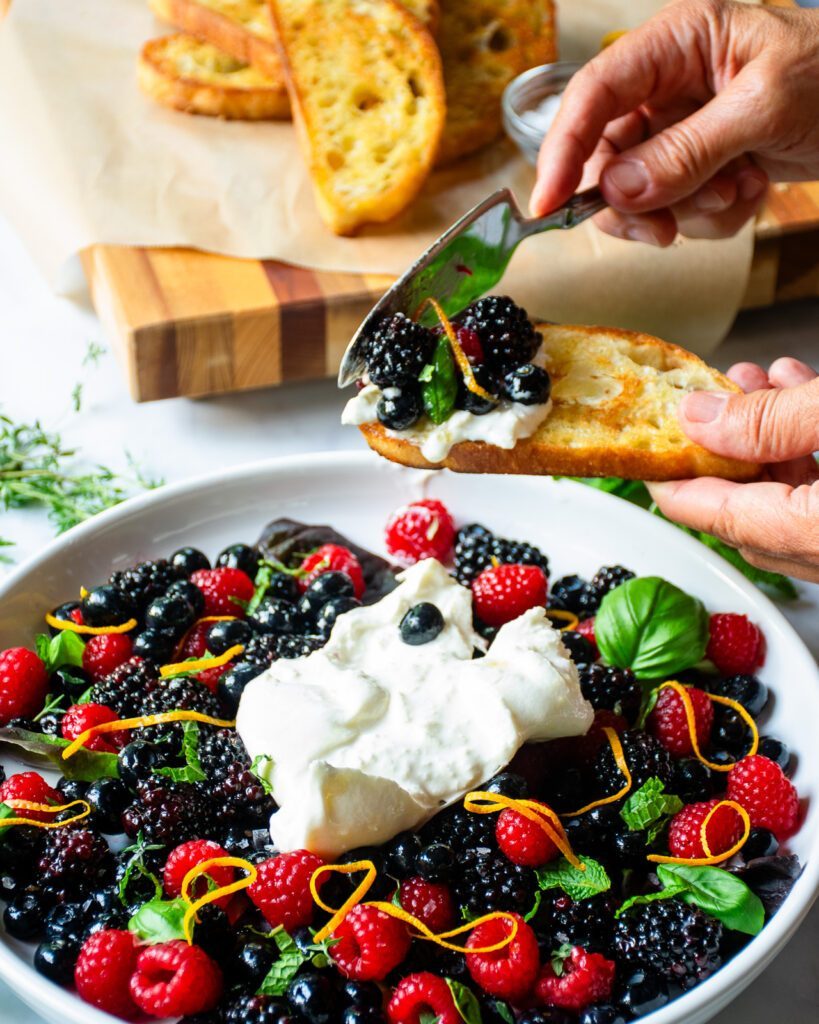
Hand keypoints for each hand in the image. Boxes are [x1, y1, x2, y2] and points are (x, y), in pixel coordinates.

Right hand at [530, 0, 818, 245]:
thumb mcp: (764, 107)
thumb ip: (687, 151)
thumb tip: (618, 191)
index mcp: (676, 41)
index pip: (594, 94)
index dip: (563, 150)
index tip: (548, 204)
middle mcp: (669, 84)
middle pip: (607, 156)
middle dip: (638, 200)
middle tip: (662, 230)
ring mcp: (682, 127)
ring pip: (642, 192)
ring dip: (688, 208)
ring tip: (738, 188)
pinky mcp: (700, 163)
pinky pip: (679, 207)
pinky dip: (714, 214)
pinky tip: (751, 187)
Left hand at [648, 359, 818, 582]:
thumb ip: (772, 420)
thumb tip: (700, 417)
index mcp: (817, 537)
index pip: (715, 517)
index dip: (671, 478)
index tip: (646, 445)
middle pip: (749, 515)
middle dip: (725, 448)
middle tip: (713, 400)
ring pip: (788, 506)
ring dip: (767, 444)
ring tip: (760, 385)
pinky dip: (805, 455)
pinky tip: (803, 402)